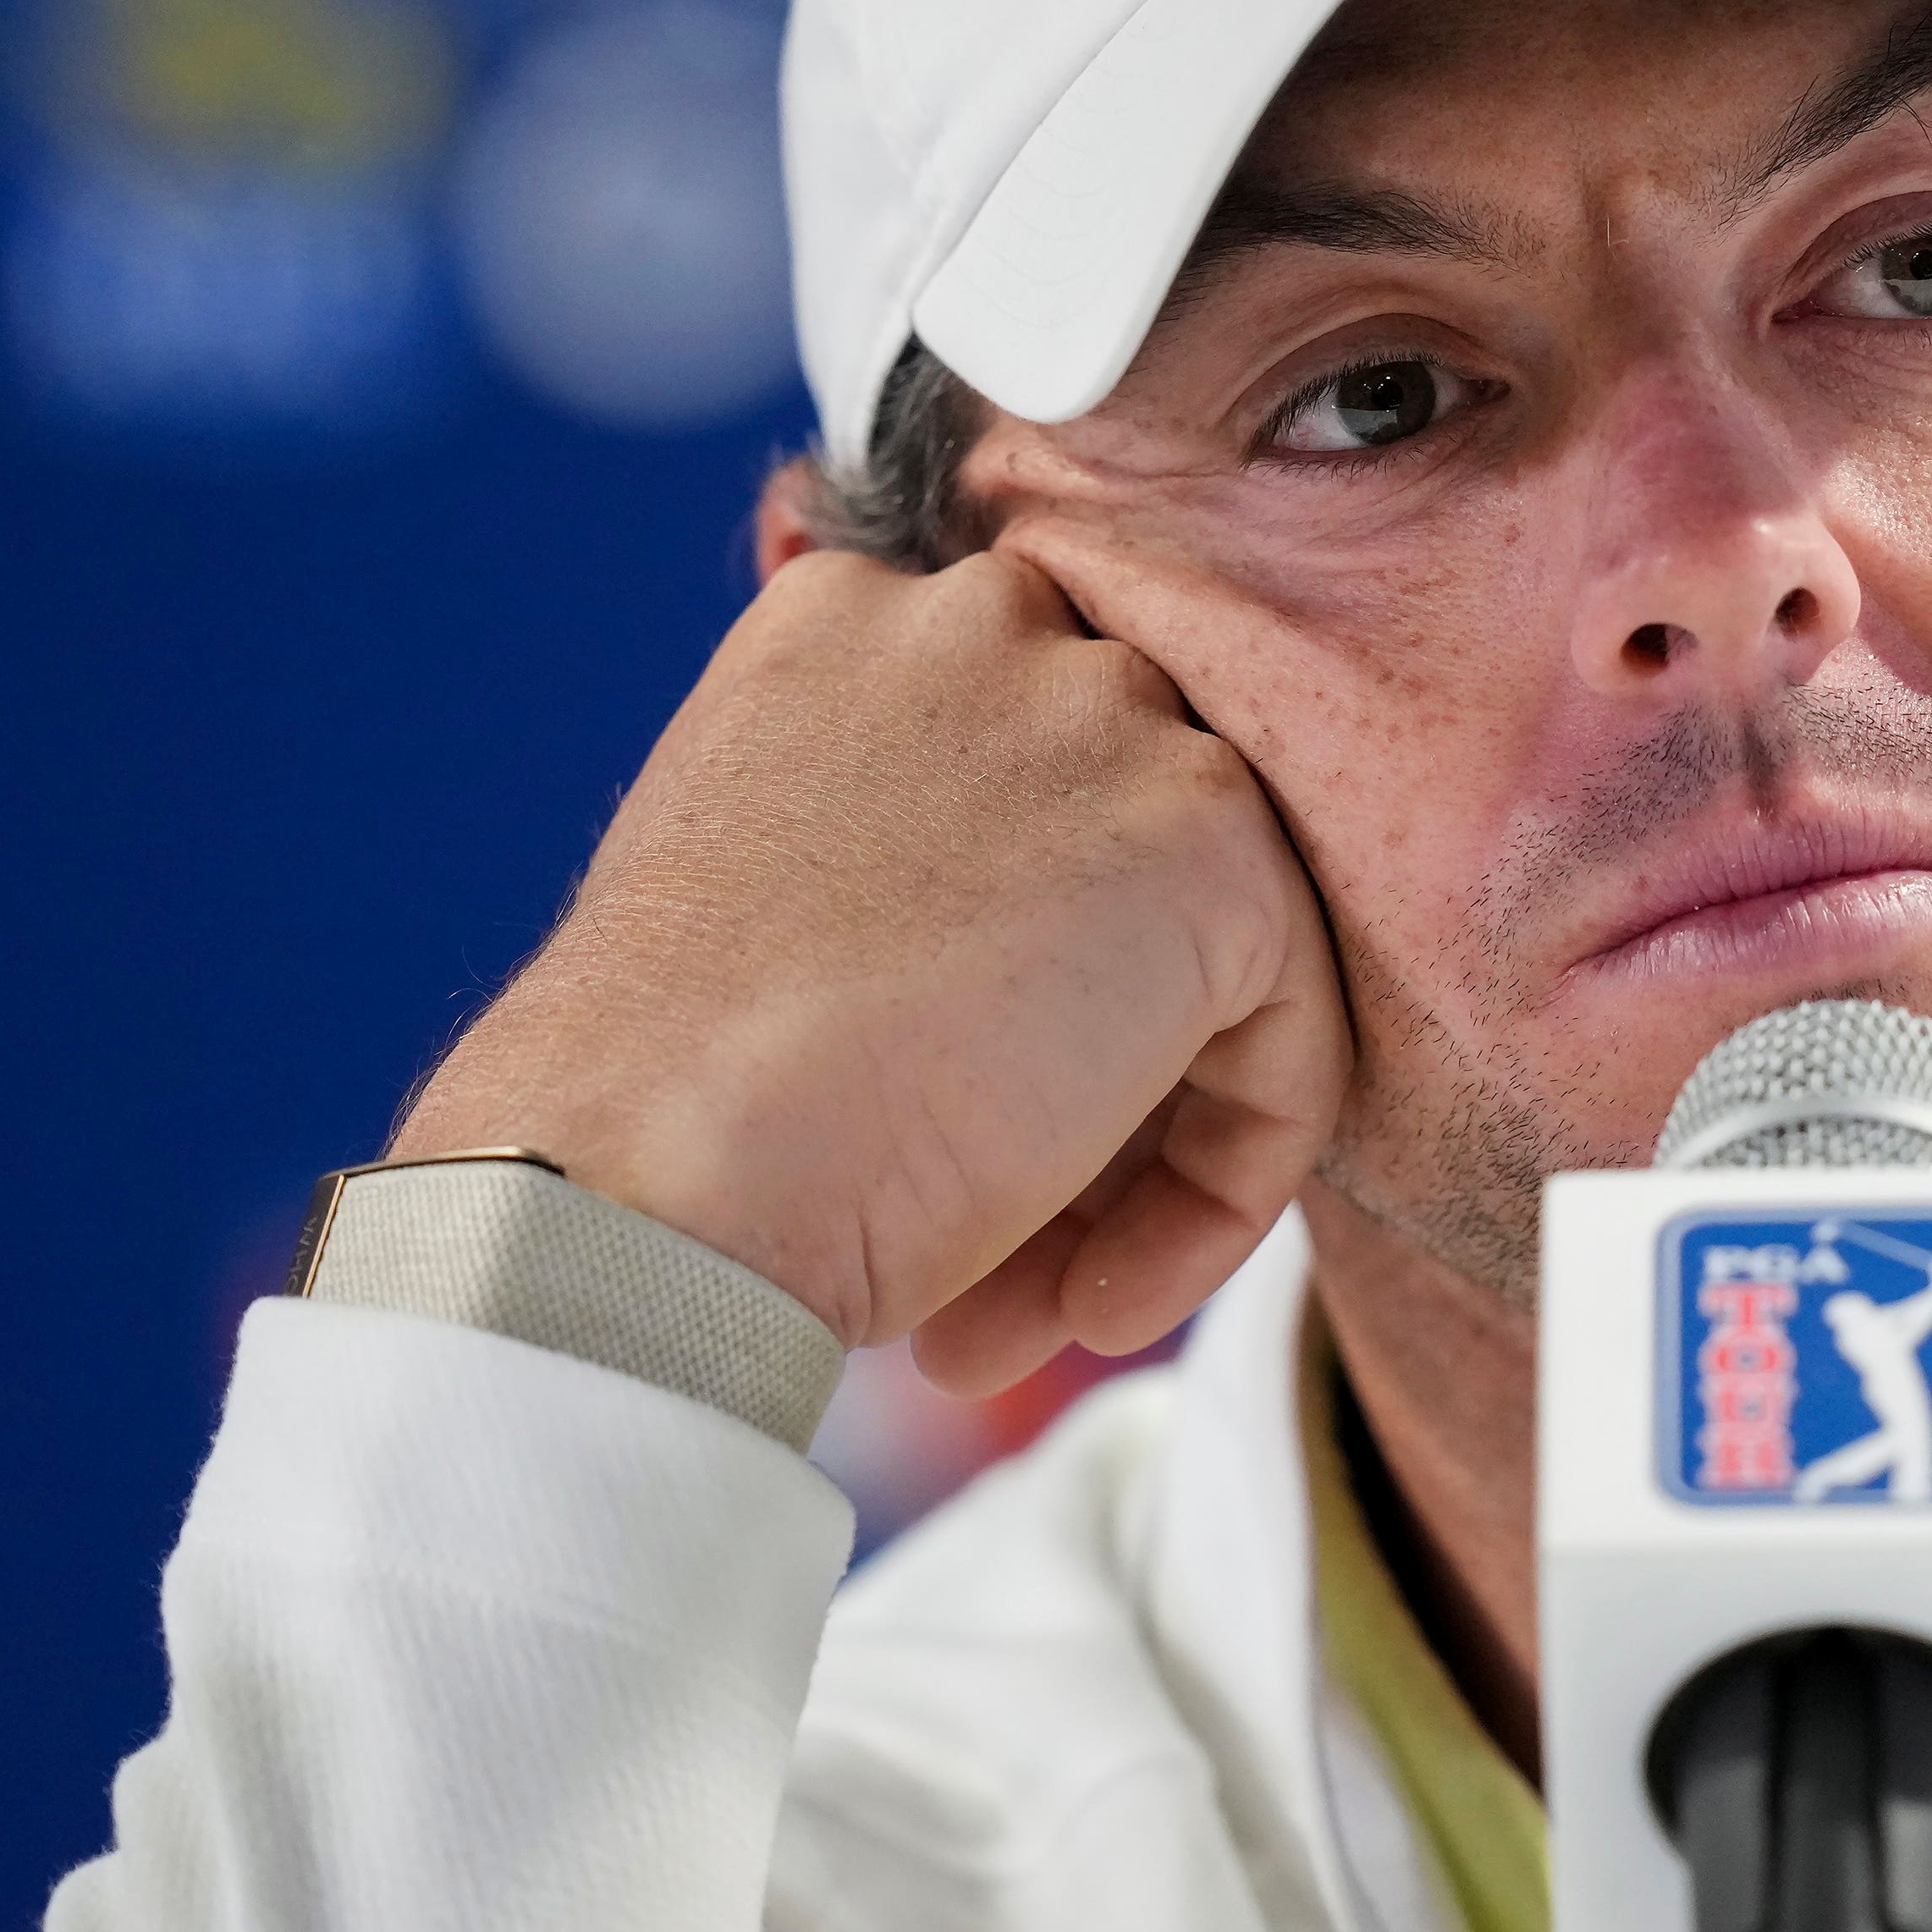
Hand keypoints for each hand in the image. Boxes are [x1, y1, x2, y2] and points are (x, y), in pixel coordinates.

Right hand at [392, 541, 1350, 1395]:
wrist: (642, 1179)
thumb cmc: (658, 1106)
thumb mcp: (767, 909)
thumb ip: (915, 869)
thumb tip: (1042, 971)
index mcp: (852, 624)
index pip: (1024, 785)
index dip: (1008, 974)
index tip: (923, 1111)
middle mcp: (990, 625)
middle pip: (1122, 868)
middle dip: (1076, 1074)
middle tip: (987, 1245)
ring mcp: (1110, 717)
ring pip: (1213, 961)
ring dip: (1131, 1159)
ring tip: (1018, 1307)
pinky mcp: (1212, 844)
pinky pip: (1289, 1042)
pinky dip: (1218, 1195)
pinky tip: (1087, 1305)